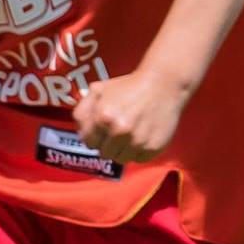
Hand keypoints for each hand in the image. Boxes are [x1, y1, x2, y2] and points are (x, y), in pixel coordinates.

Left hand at [72, 65, 187, 163]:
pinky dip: (139, 151)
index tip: (103, 131)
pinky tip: (143, 136)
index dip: (95, 137)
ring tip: (131, 134)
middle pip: (105, 153)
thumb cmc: (128, 87)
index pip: (89, 142)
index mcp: (103, 117)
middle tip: (118, 132)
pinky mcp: (153, 148)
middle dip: (108, 144)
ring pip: (121, 159)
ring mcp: (137, 141)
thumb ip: (83, 110)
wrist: (163, 84)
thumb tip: (80, 130)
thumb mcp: (100, 90)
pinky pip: (139, 159)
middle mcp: (119, 131)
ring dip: (123, 149)